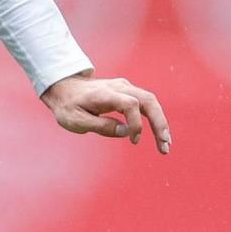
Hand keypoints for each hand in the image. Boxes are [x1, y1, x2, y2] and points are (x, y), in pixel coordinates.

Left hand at [41, 73, 171, 153]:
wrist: (64, 88)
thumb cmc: (68, 106)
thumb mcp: (76, 121)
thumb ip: (101, 126)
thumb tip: (127, 132)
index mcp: (105, 94)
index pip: (130, 103)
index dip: (136, 123)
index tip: (133, 140)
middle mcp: (119, 87)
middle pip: (148, 100)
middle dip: (159, 122)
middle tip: (165, 145)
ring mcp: (125, 88)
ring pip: (151, 101)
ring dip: (161, 122)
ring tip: (166, 144)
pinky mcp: (128, 93)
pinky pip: (146, 104)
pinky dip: (155, 118)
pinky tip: (160, 135)